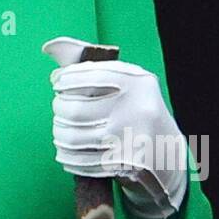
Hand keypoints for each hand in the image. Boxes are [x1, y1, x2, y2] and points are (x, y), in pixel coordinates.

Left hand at [41, 35, 187, 218]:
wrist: (168, 152)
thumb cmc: (139, 111)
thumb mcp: (129, 84)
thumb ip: (95, 69)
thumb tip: (50, 54)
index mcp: (137, 83)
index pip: (88, 76)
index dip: (65, 78)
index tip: (57, 82)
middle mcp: (136, 109)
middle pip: (75, 109)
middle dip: (59, 108)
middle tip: (59, 108)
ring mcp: (130, 139)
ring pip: (74, 137)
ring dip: (60, 133)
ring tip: (60, 129)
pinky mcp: (124, 164)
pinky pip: (81, 161)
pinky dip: (67, 157)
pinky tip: (66, 151)